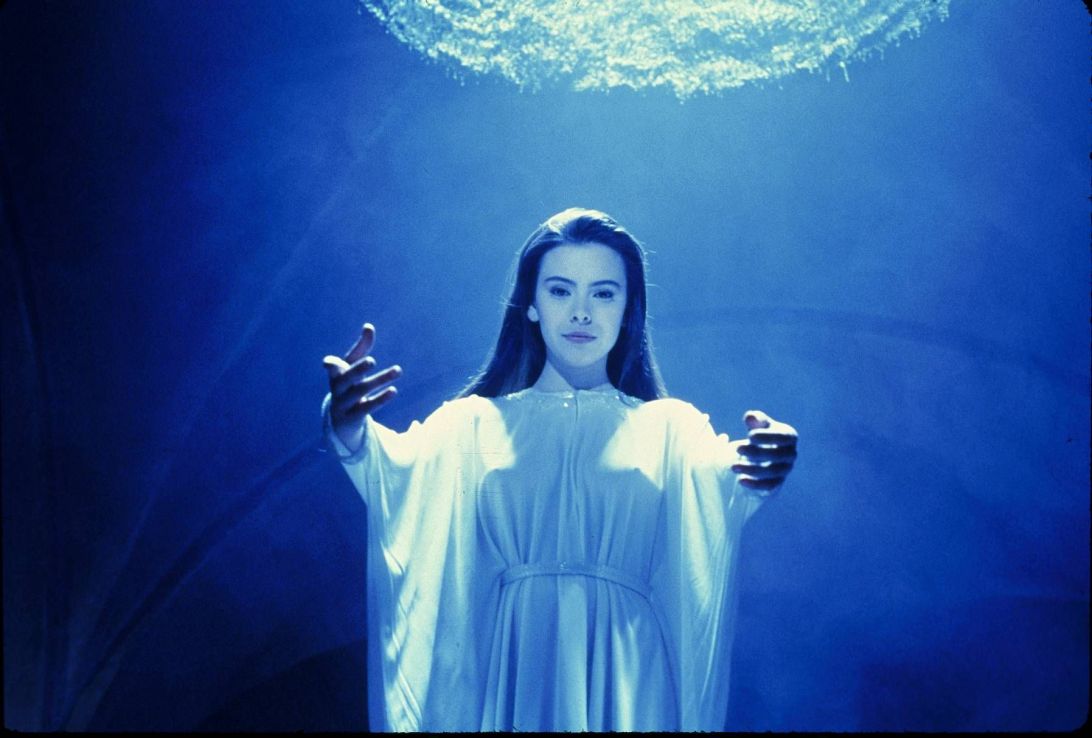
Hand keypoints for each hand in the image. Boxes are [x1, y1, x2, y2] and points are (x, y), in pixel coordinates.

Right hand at [322, 323, 401, 449]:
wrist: (340, 420)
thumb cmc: (348, 386)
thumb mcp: (352, 368)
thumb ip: (360, 348)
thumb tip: (368, 326)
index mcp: (336, 375)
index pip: (333, 368)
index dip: (331, 365)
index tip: (328, 362)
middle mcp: (337, 390)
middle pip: (346, 379)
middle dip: (358, 369)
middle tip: (372, 360)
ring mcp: (344, 405)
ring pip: (361, 391)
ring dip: (380, 380)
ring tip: (398, 370)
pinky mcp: (353, 418)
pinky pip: (367, 408)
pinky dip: (380, 399)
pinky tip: (394, 390)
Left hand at [730, 409, 797, 494]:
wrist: (761, 454)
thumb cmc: (760, 434)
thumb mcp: (758, 425)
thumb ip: (755, 419)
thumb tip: (750, 417)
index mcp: (789, 436)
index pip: (782, 437)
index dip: (767, 437)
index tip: (749, 435)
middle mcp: (791, 454)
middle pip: (777, 456)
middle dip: (756, 452)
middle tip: (737, 448)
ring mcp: (785, 470)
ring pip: (772, 472)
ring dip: (752, 470)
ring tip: (733, 467)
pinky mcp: (777, 483)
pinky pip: (769, 486)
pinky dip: (755, 484)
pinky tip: (741, 480)